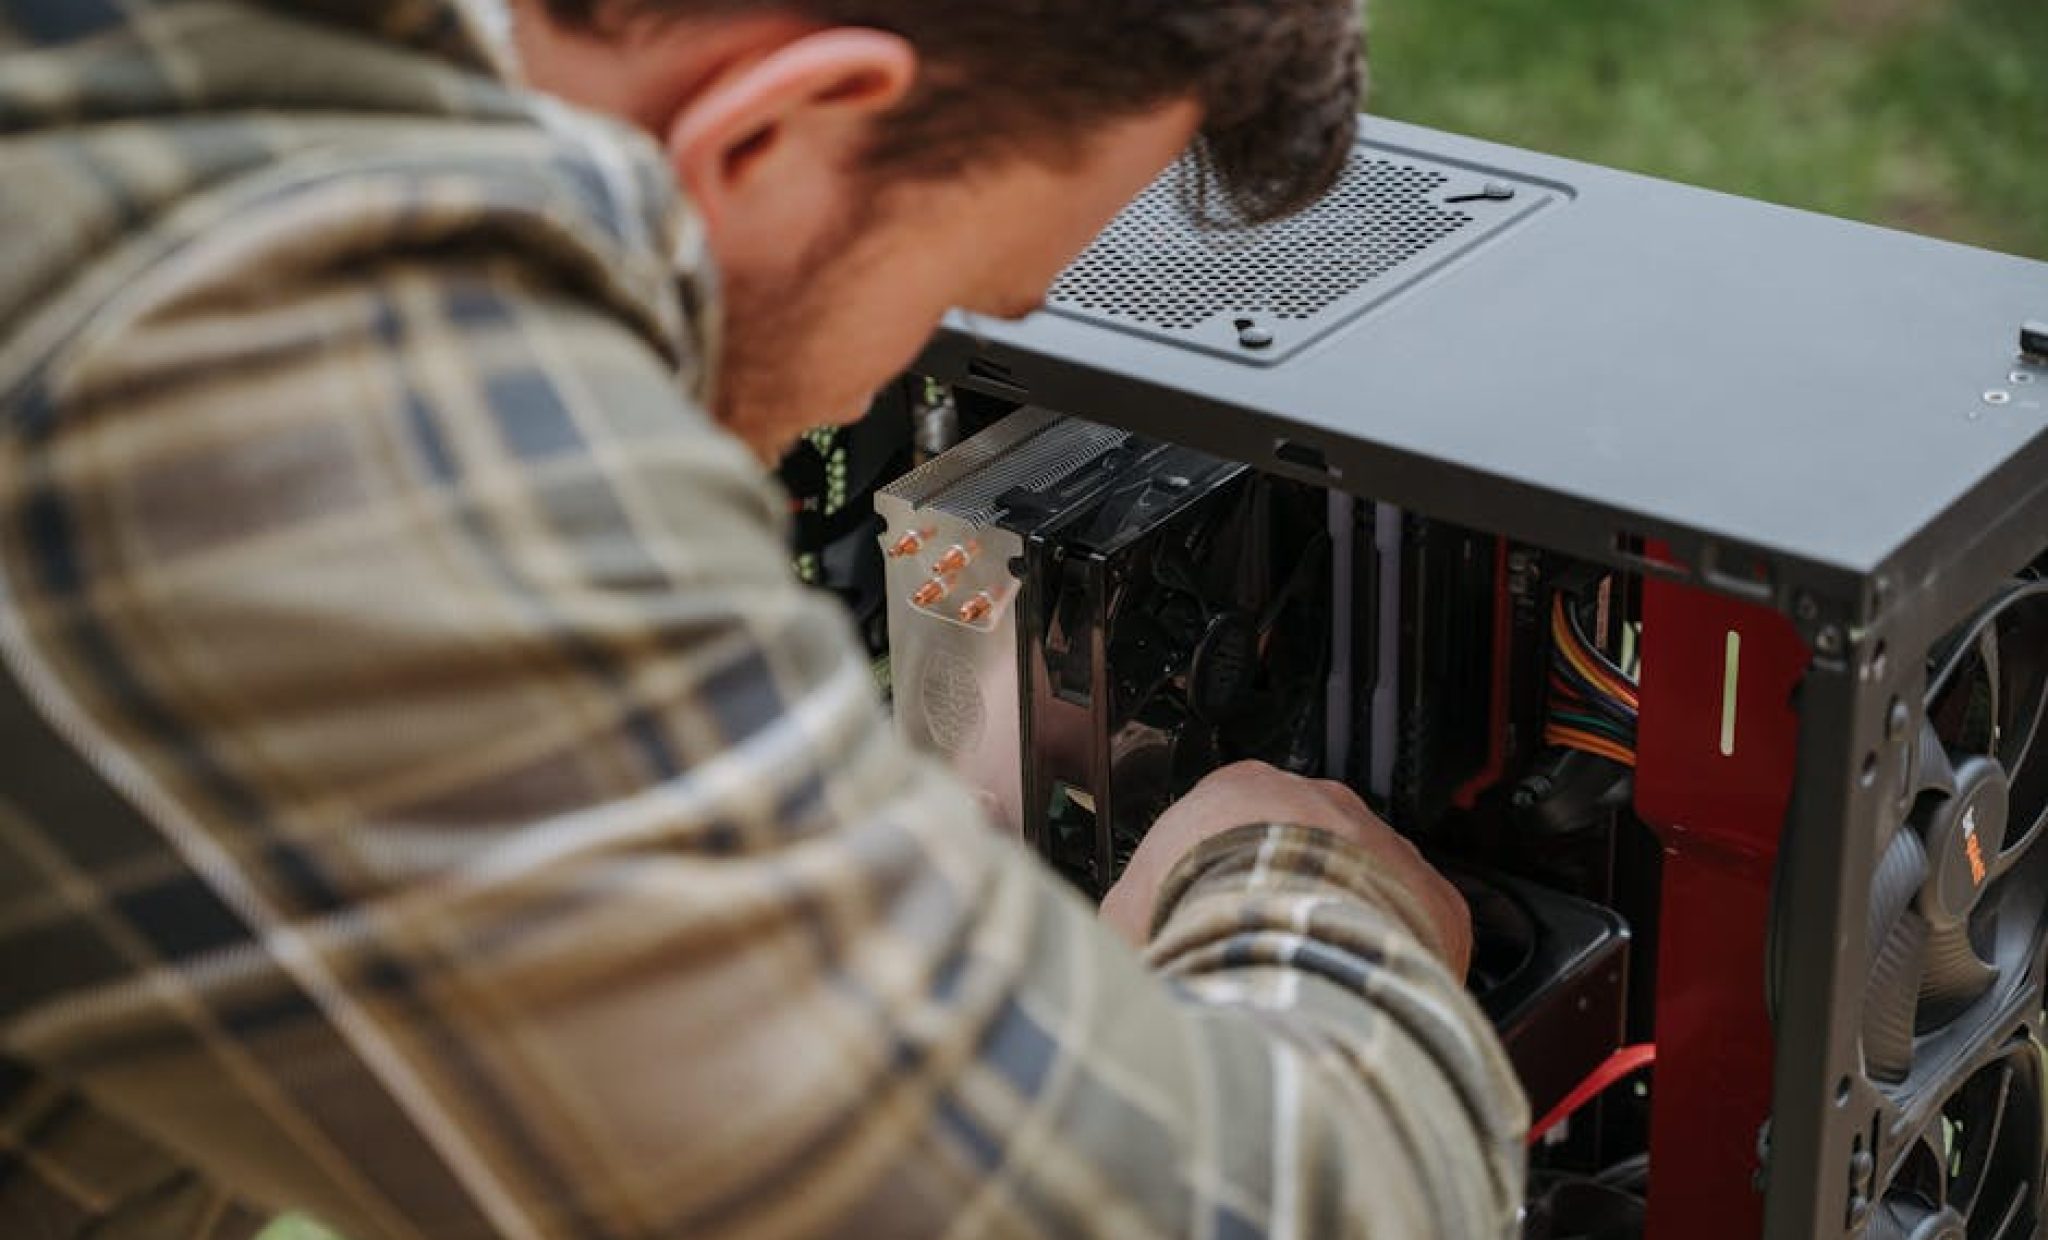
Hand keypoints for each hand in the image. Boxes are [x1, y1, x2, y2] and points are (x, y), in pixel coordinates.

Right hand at [1099, 761, 1472, 976]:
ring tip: (1313, 986)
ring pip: (1368, 889)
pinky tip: (1364, 1000)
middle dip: (1287, 900)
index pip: (1231, 821)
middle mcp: (1322, 805)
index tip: (1209, 917)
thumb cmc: (1202, 913)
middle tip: (1262, 955)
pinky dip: (1398, 966)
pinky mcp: (1432, 900)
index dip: (1217, 878)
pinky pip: (1421, 932)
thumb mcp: (1126, 912)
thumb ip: (1128, 917)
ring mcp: (1385, 848)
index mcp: (1241, 792)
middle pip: (1306, 851)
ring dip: (1343, 931)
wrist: (1286, 938)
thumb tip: (1114, 950)